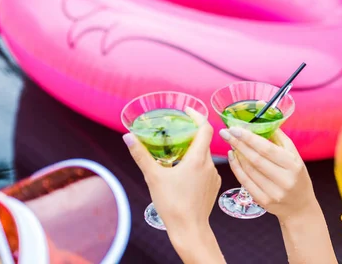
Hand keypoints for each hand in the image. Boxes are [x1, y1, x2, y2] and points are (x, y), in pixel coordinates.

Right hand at [124, 108, 220, 233]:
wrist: (190, 229)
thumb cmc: (172, 204)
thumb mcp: (153, 177)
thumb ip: (141, 155)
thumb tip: (128, 137)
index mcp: (198, 158)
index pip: (205, 127)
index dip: (197, 116)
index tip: (186, 111)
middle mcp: (209, 164)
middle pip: (203, 141)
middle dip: (190, 134)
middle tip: (176, 131)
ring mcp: (213, 176)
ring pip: (204, 156)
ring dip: (192, 151)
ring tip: (176, 153)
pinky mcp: (213, 187)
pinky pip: (206, 169)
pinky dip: (196, 165)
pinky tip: (183, 173)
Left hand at [219, 127, 317, 218]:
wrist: (300, 207)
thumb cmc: (296, 176)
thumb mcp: (294, 156)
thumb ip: (278, 137)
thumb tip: (263, 117)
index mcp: (293, 165)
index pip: (267, 149)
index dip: (249, 138)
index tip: (235, 128)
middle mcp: (284, 180)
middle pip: (255, 159)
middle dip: (238, 144)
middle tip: (225, 133)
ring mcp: (273, 192)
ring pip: (248, 170)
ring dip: (237, 155)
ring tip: (230, 143)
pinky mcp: (263, 201)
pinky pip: (245, 182)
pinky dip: (236, 168)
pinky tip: (233, 157)